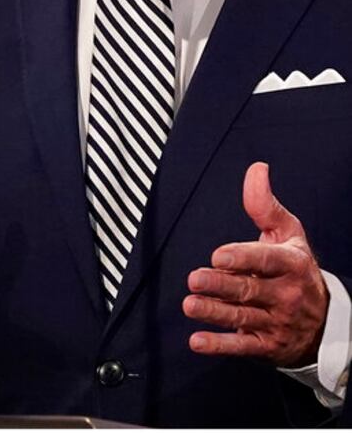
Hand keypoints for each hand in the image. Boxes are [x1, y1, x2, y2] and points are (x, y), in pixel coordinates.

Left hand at [182, 161, 327, 366]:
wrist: (327, 321)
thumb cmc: (296, 268)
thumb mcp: (288, 234)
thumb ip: (265, 204)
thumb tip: (256, 169)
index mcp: (290, 265)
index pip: (266, 261)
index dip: (242, 258)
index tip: (218, 255)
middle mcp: (285, 296)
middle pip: (249, 290)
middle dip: (221, 285)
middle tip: (195, 278)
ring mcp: (276, 323)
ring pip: (242, 318)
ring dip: (214, 313)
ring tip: (190, 305)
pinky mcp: (266, 345)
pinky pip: (242, 347)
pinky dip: (219, 345)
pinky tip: (197, 341)